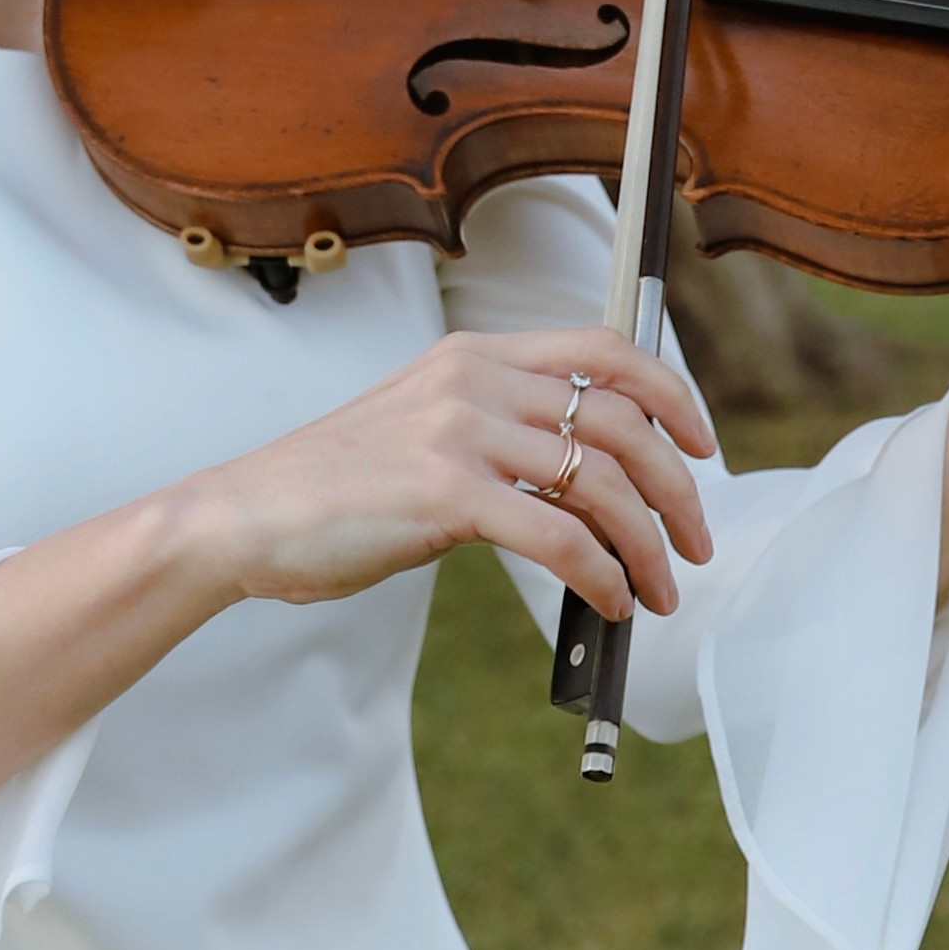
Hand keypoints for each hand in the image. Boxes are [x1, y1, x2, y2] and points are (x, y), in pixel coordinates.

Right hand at [171, 326, 714, 629]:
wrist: (246, 516)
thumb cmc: (334, 486)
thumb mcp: (423, 425)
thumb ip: (496, 429)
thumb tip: (586, 481)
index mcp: (473, 354)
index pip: (605, 348)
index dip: (672, 393)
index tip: (702, 444)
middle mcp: (473, 378)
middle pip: (624, 420)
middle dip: (679, 489)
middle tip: (694, 543)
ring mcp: (459, 431)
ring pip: (604, 483)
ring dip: (649, 546)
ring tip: (658, 591)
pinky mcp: (445, 492)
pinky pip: (561, 537)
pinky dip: (602, 575)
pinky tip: (608, 601)